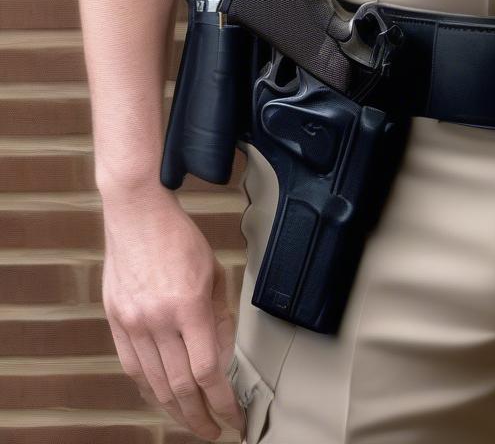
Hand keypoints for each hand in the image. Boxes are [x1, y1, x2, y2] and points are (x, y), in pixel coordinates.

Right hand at [100, 185, 244, 440]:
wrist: (137, 215)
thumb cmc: (179, 237)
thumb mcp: (213, 272)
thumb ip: (219, 315)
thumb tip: (226, 354)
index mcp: (188, 306)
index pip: (207, 371)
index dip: (222, 401)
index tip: (234, 417)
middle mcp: (158, 320)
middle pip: (179, 386)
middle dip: (199, 416)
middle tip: (214, 431)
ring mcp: (133, 323)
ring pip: (154, 383)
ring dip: (175, 410)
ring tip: (192, 421)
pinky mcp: (116, 322)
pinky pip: (132, 367)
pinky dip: (148, 389)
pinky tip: (162, 398)